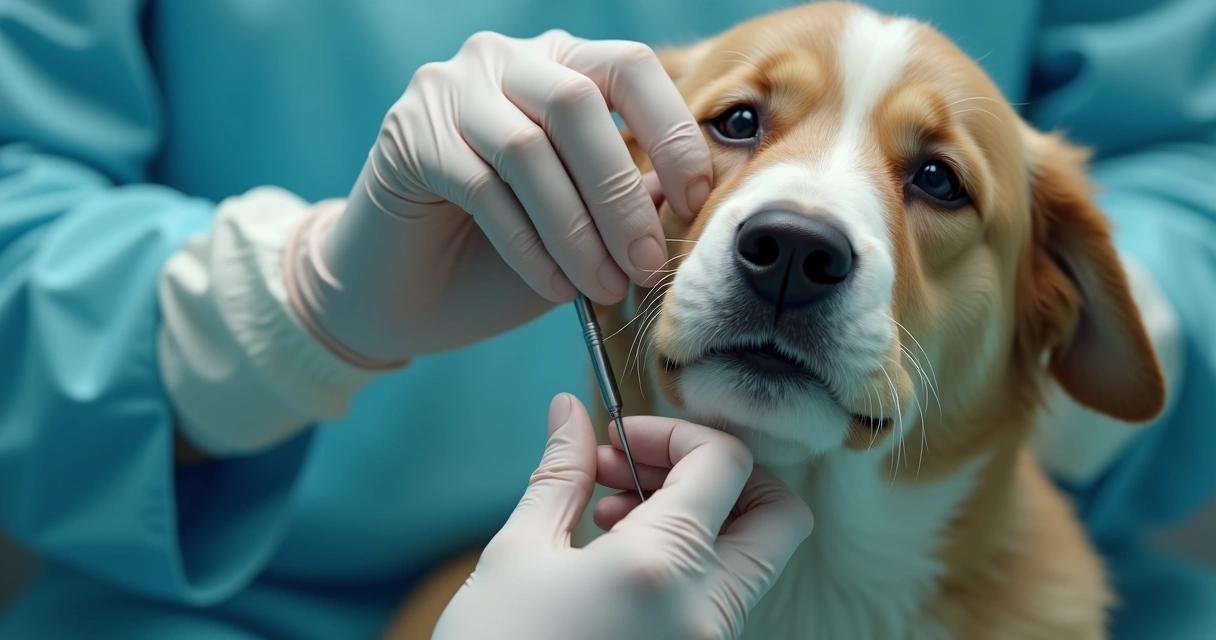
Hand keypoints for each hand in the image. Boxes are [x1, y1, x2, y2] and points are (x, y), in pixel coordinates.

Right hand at [284, 30, 712, 366]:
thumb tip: (674, 192)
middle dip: (620, 192)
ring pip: (528, 147)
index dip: (672, 132)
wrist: (402, 297)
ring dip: (576, 229)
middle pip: (577, 101)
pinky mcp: (408, 136)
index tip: (695, 203)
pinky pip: (481, 186)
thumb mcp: (584, 227)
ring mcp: (448, 90)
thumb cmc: (502, 258)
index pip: (630, 69)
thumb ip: (626, 199)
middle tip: (645, 265)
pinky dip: (528, 245)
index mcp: (559, 64)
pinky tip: (554, 288)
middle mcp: (503, 59)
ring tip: (602, 287)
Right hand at [431, 394, 813, 639]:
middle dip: (716, 475)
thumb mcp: (518, 553)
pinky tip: (615, 557)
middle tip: (639, 470)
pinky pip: (720, 598)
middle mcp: (708, 613)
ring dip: (697, 516)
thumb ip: (559, 473)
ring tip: (608, 512)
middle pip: (776, 514)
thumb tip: (569, 410)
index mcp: (667, 567)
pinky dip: (687, 561)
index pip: (727, 462)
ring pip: (751, 559)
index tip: (615, 442)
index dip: (673, 433)